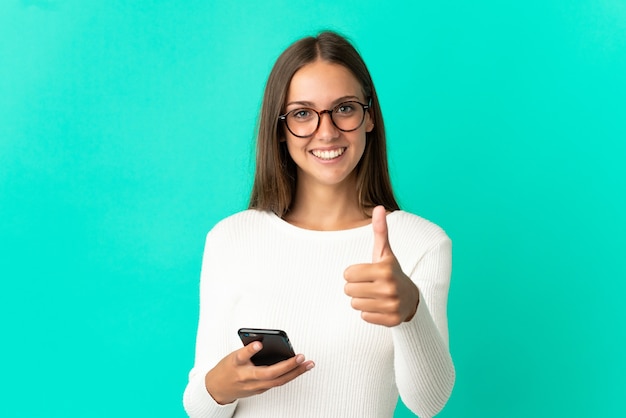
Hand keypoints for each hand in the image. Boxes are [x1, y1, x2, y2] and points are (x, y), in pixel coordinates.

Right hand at [205, 342, 314, 404]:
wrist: (218, 389)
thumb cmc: (226, 370)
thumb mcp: (232, 356)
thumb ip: (247, 350)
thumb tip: (262, 342)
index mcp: (237, 365)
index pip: (242, 357)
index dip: (250, 350)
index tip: (258, 343)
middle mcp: (247, 378)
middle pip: (269, 374)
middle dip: (287, 366)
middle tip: (301, 357)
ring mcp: (255, 386)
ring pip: (278, 381)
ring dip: (295, 373)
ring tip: (308, 364)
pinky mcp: (260, 390)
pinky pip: (277, 383)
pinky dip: (290, 376)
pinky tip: (299, 369)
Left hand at [343, 205, 419, 326]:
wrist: (411, 298)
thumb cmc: (391, 272)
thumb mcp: (385, 252)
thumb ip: (380, 230)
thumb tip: (379, 207)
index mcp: (384, 269)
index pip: (348, 274)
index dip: (354, 273)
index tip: (366, 273)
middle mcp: (389, 287)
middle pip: (348, 290)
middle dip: (356, 288)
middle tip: (370, 285)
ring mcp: (391, 305)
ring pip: (355, 305)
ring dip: (361, 301)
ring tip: (375, 296)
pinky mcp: (391, 320)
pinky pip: (364, 317)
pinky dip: (370, 313)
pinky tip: (380, 306)